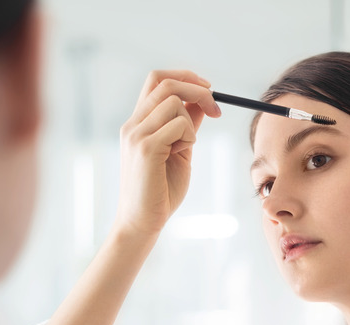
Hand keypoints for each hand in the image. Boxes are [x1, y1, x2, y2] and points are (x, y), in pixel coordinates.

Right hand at [114, 70, 220, 238]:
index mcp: (138, 123)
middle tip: (216, 109)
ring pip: (174, 103)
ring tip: (185, 147)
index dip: (185, 77)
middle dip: (198, 90)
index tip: (208, 90)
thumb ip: (187, 125)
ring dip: (190, 122)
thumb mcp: (179, 151)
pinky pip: (178, 125)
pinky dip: (189, 136)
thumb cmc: (161, 191)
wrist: (143, 222)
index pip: (157, 80)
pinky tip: (180, 154)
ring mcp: (136, 134)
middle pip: (165, 82)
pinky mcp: (145, 148)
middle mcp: (133, 124)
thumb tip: (203, 102)